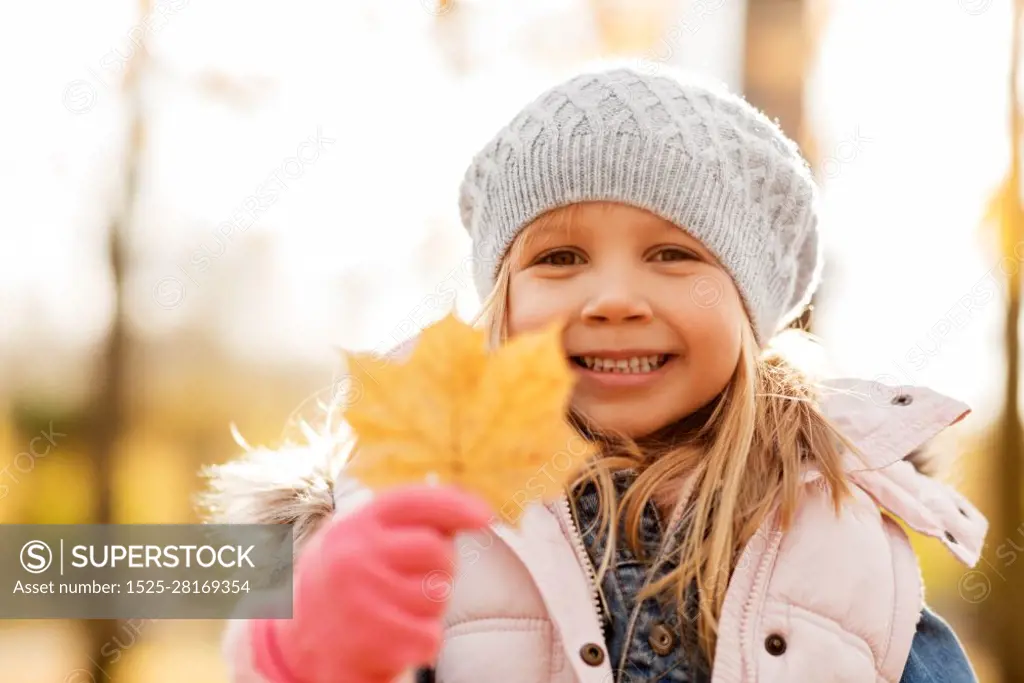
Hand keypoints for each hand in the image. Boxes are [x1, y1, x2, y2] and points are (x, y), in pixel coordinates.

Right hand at [252, 484, 491, 682]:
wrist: (293, 643)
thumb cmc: (343, 583)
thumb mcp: (360, 540)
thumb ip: (404, 524)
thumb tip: (467, 510)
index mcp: (354, 525)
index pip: (414, 502)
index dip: (455, 505)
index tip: (484, 516)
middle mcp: (355, 555)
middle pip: (438, 552)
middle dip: (441, 570)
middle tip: (417, 581)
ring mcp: (361, 597)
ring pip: (437, 596)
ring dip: (428, 609)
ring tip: (396, 611)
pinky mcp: (370, 639)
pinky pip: (430, 636)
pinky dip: (421, 641)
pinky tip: (393, 638)